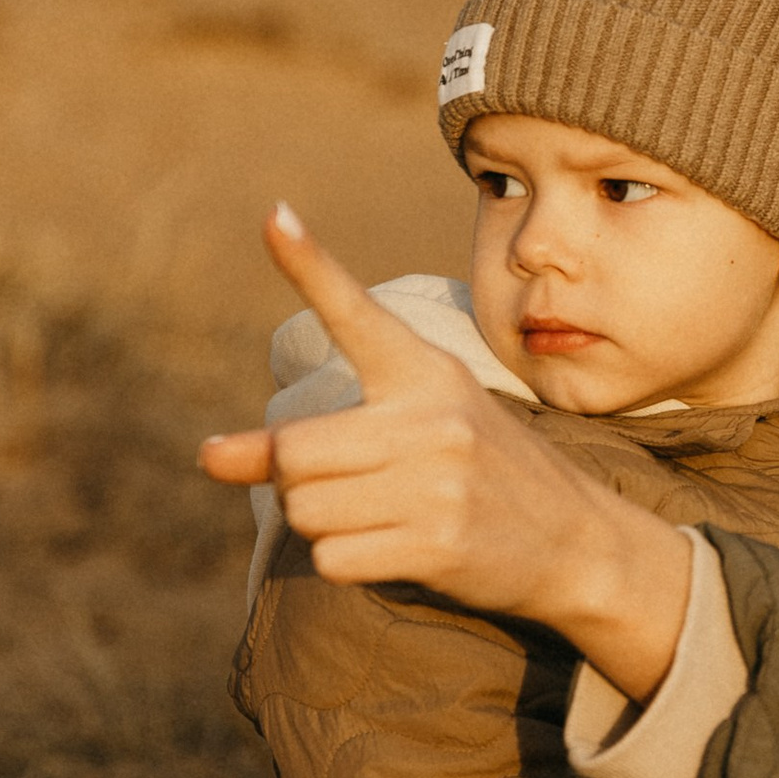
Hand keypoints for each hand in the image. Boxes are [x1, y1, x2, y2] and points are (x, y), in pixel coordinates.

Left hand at [200, 208, 690, 690]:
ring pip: (306, 510)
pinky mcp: (440, 541)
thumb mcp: (404, 436)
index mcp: (423, 371)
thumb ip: (298, 444)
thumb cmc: (474, 476)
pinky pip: (334, 558)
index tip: (272, 215)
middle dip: (299, 482)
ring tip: (384, 517)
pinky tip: (397, 549)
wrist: (574, 540)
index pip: (355, 312)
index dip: (309, 265)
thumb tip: (204, 456)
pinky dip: (348, 562)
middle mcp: (431, 416)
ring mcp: (440, 479)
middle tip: (354, 487)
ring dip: (325, 526)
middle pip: (294, 453)